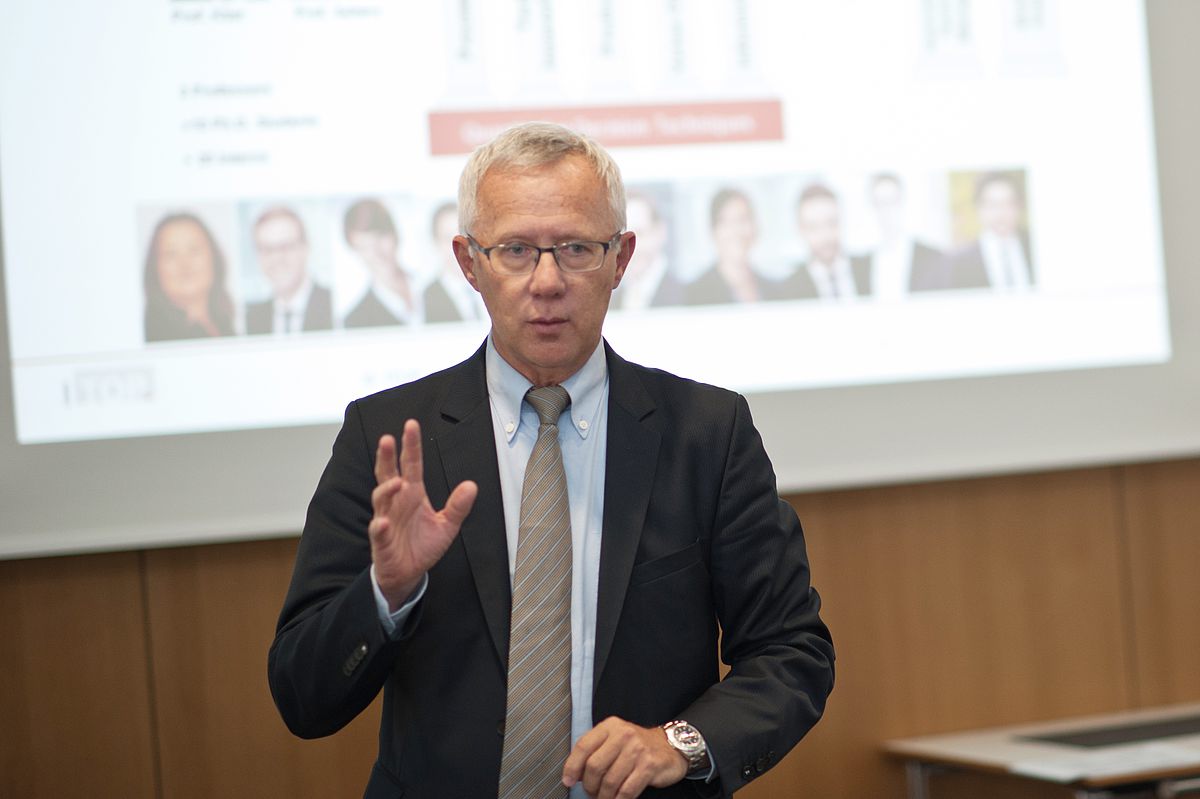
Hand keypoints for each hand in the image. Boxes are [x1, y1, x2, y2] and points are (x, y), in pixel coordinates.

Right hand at [370, 419, 477, 609]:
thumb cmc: (423, 545)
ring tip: (396, 482)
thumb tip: (471, 486)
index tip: (411, 425)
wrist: (408, 573)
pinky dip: (380, 526)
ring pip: (381, 499)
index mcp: (413, 494)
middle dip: (388, 457)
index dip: (412, 446)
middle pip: (389, 474)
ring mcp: (387, 519)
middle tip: (388, 439)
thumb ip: (458, 506)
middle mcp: (397, 502)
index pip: (412, 465)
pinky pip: (378, 531)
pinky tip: (384, 522)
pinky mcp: (381, 540)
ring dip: (386, 489)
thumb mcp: (447, 525)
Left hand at [562, 717, 687, 798]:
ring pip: (610, 781)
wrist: (670, 746)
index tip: (568, 781)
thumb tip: (573, 774)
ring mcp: (637, 749)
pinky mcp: (649, 765)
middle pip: (595, 766)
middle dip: (589, 786)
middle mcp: (623, 734)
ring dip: (603, 796)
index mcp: (610, 726)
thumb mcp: (614, 739)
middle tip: (591, 793)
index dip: (572, 766)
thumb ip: (594, 751)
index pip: (583, 746)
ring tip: (604, 798)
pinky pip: (627, 790)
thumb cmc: (636, 746)